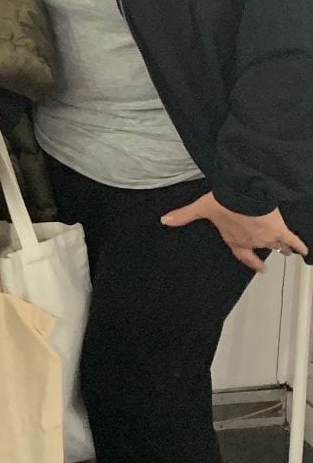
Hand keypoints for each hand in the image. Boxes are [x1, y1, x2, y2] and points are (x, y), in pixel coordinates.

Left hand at [162, 192, 307, 273]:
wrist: (243, 195)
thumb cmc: (224, 202)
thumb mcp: (202, 208)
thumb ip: (184, 215)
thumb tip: (164, 220)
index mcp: (234, 239)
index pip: (243, 254)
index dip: (251, 262)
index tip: (260, 268)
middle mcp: (251, 241)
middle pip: (263, 248)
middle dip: (270, 250)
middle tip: (278, 255)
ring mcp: (266, 237)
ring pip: (277, 245)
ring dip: (283, 248)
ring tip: (289, 251)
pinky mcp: (279, 229)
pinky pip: (291, 240)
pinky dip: (298, 246)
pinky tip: (304, 252)